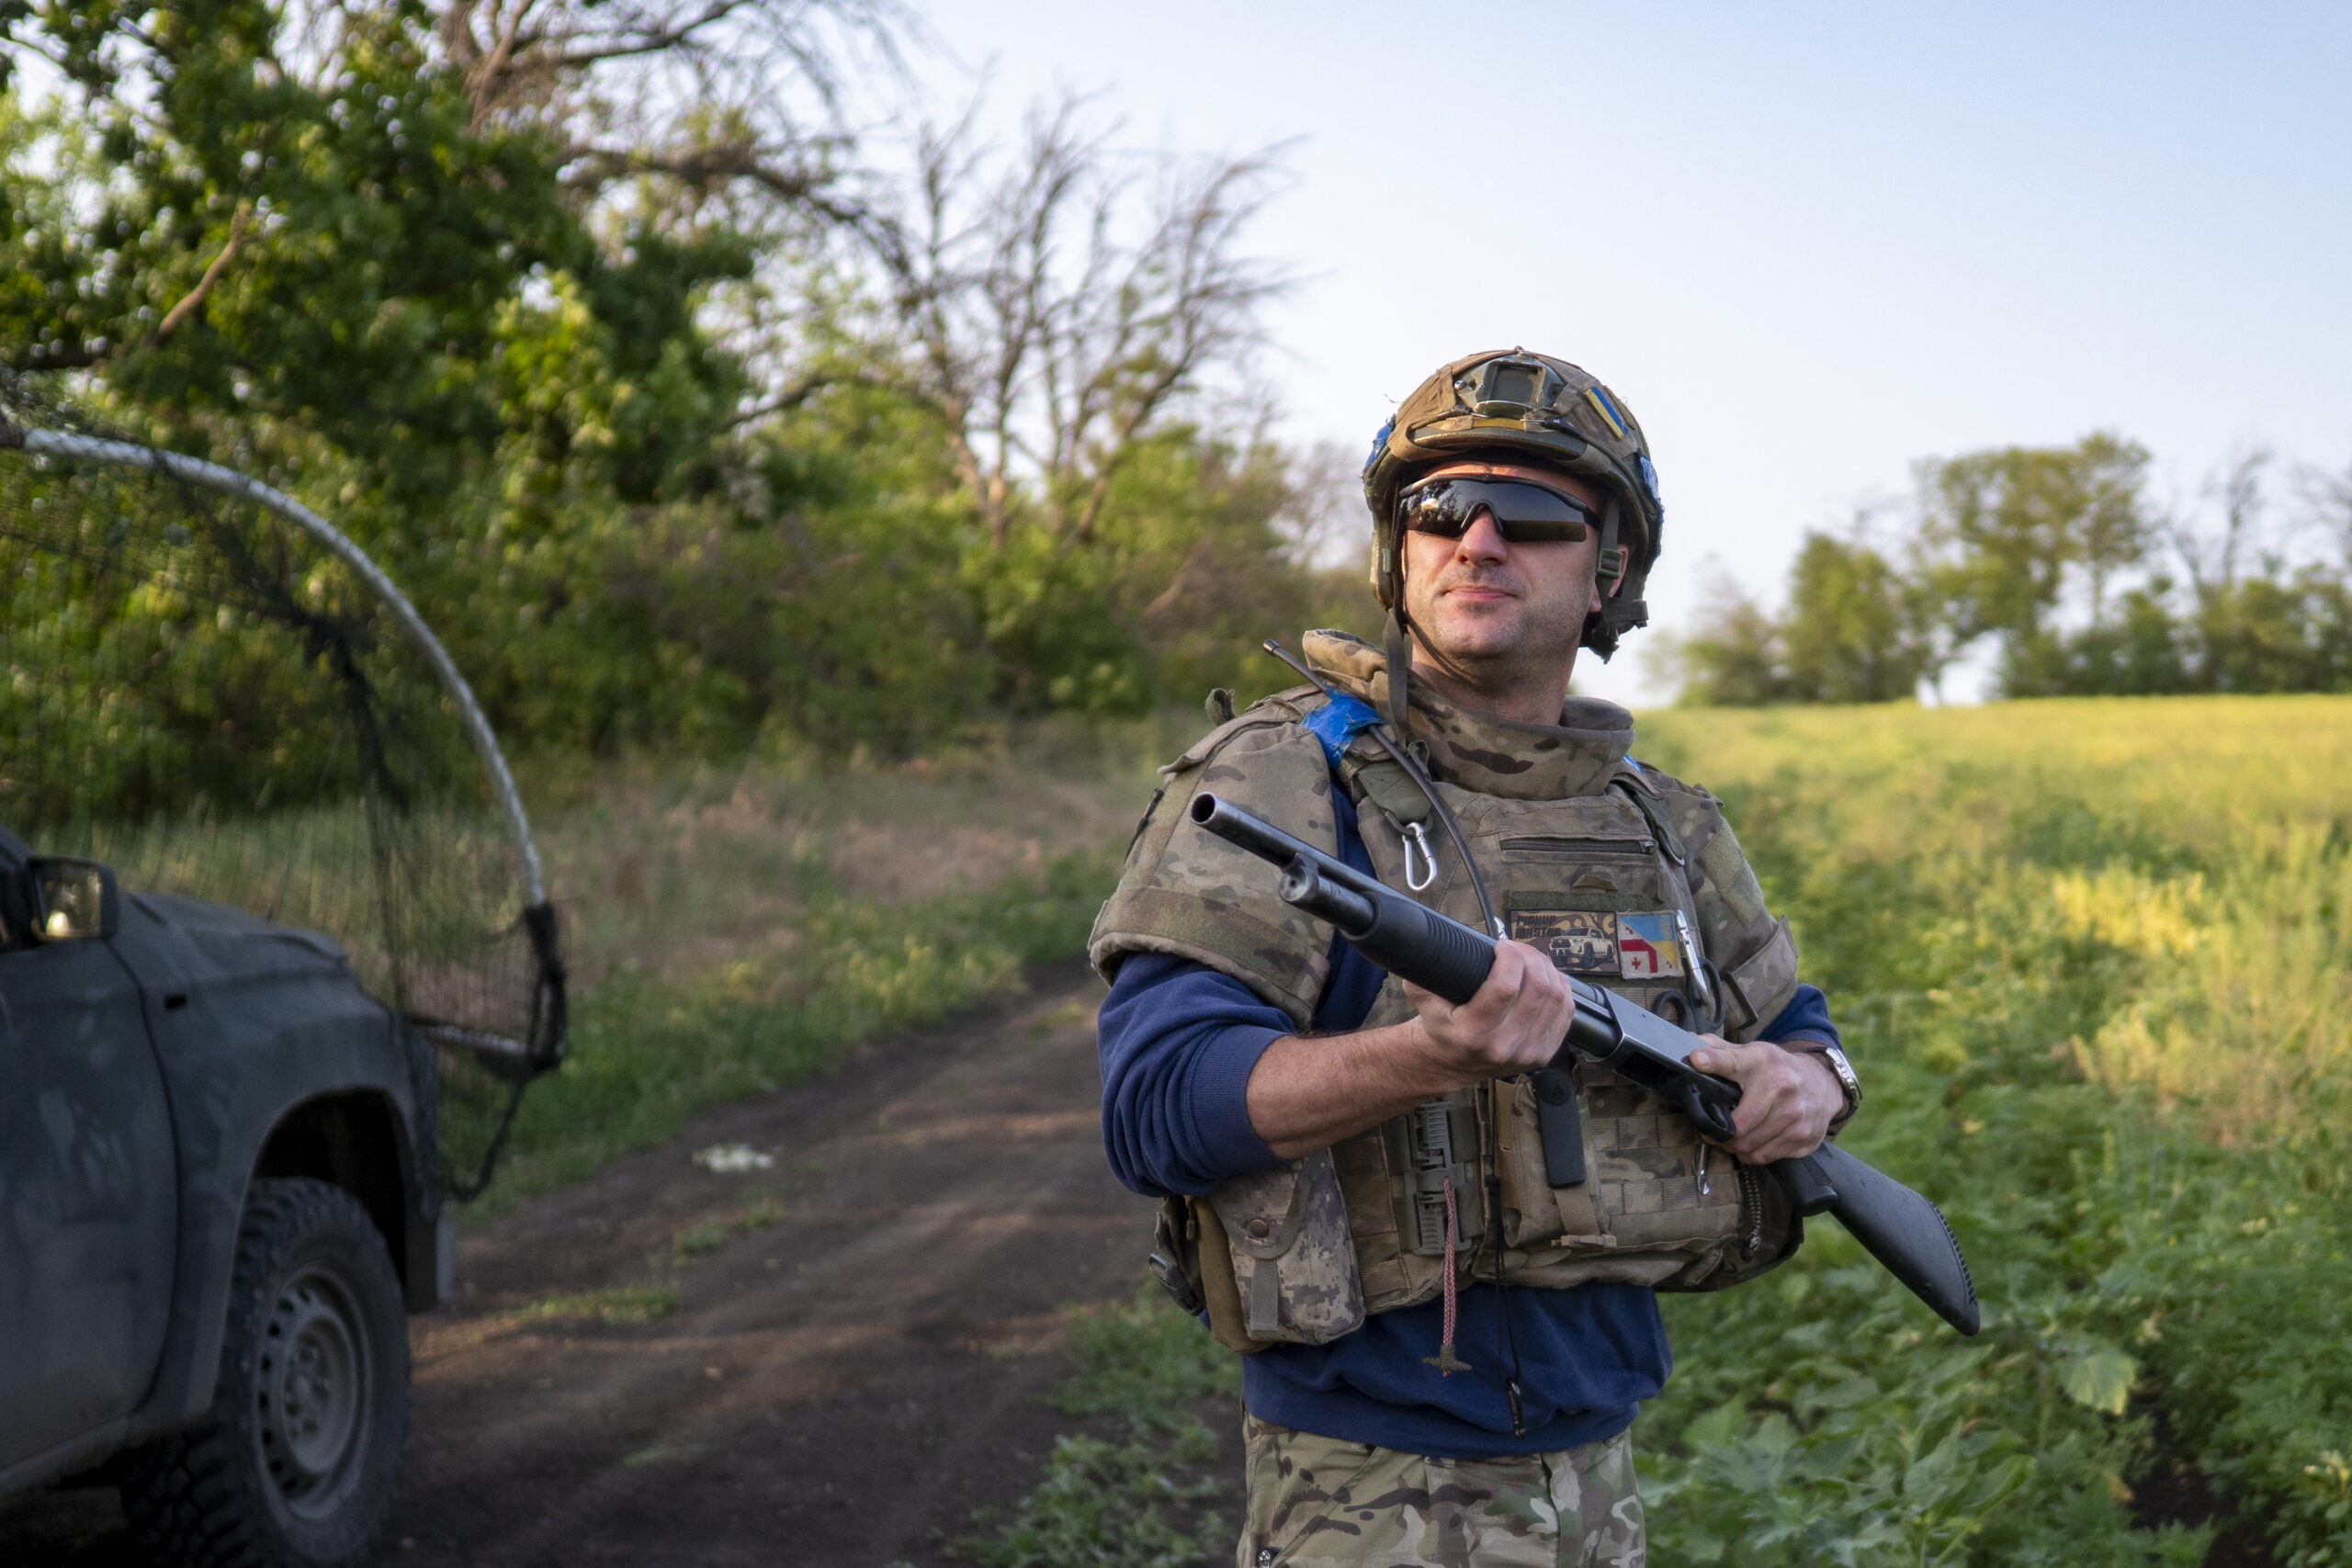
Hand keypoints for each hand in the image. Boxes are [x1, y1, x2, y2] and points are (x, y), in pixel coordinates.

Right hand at [1402, 940, 1571, 1078]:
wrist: (1453, 1063)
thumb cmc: (1441, 1025)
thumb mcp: (1423, 998)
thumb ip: (1423, 972)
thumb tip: (1427, 942)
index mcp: (1473, 1034)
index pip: (1505, 987)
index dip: (1510, 957)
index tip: (1502, 946)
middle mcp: (1503, 1046)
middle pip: (1537, 989)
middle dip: (1531, 957)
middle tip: (1517, 949)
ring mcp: (1528, 1053)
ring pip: (1556, 997)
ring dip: (1547, 968)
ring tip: (1530, 960)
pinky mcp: (1545, 1054)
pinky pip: (1565, 1011)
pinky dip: (1559, 987)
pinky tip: (1545, 977)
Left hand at [1686, 1038, 1842, 1163]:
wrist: (1823, 1084)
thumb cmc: (1778, 1070)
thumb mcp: (1752, 1054)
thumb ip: (1720, 1050)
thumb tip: (1689, 1043)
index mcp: (1762, 1062)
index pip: (1732, 1060)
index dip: (1712, 1061)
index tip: (1696, 1060)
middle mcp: (1782, 1087)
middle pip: (1738, 1124)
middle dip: (1719, 1132)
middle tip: (1711, 1131)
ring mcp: (1795, 1115)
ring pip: (1749, 1145)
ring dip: (1733, 1146)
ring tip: (1730, 1138)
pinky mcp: (1803, 1137)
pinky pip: (1765, 1156)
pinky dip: (1751, 1154)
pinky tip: (1750, 1143)